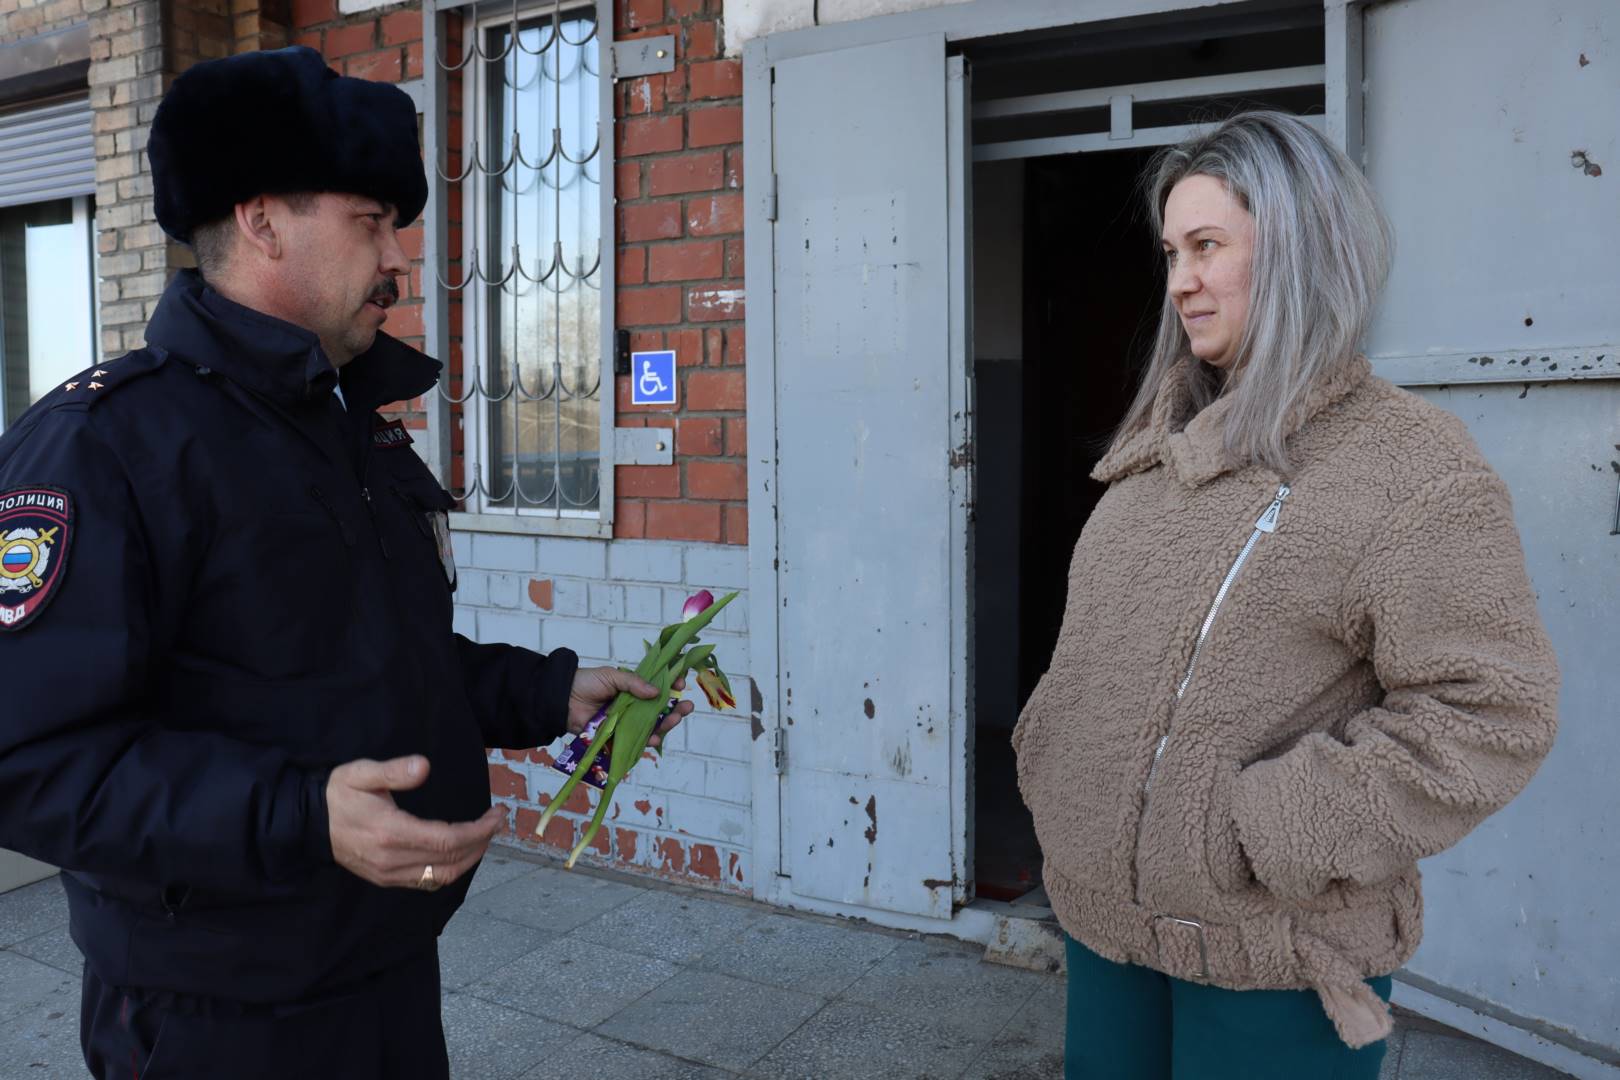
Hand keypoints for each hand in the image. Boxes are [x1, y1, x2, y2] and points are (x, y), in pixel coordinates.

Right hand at [326, 755, 503, 888]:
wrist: (308, 822)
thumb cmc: (338, 794)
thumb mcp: (362, 773)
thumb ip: (394, 771)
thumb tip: (424, 766)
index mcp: (390, 832)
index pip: (448, 839)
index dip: (479, 830)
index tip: (498, 814)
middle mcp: (392, 859)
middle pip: (451, 860)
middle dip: (481, 842)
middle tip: (497, 822)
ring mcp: (388, 873)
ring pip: (442, 876)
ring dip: (470, 858)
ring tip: (484, 836)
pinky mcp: (385, 879)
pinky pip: (427, 881)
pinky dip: (451, 869)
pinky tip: (460, 852)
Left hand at [567, 666, 693, 746]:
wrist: (563, 700)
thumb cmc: (587, 683)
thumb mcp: (612, 676)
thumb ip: (634, 683)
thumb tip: (657, 691)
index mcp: (635, 689)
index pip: (660, 688)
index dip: (673, 686)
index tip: (682, 683)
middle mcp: (635, 706)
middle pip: (662, 709)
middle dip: (677, 708)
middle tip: (687, 707)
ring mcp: (628, 722)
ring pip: (654, 726)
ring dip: (668, 724)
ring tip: (676, 719)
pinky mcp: (619, 736)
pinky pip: (637, 740)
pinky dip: (649, 740)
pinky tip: (656, 738)